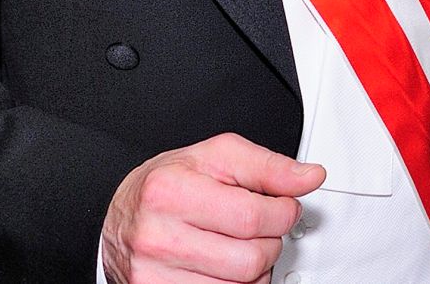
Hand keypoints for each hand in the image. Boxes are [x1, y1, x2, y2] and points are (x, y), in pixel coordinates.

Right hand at [101, 132, 324, 283]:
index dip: (284, 212)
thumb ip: (267, 166)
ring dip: (255, 268)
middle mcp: (158, 236)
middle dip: (270, 241)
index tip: (284, 206)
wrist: (119, 216)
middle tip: (260, 227)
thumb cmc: (168, 184)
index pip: (254, 217)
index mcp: (171, 192)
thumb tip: (309, 177)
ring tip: (240, 244)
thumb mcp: (216, 157)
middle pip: (251, 259)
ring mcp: (154, 275)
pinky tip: (224, 266)